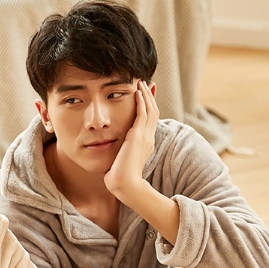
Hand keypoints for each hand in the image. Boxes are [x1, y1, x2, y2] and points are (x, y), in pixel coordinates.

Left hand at [104, 80, 158, 198]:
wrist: (126, 184)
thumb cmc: (121, 178)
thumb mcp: (122, 162)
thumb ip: (121, 153)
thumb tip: (114, 154)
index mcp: (146, 144)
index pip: (150, 121)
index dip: (149, 107)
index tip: (145, 97)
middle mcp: (148, 138)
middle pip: (154, 112)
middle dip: (150, 97)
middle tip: (146, 84)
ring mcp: (145, 136)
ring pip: (150, 110)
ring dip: (146, 95)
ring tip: (141, 83)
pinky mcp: (138, 135)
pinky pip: (143, 113)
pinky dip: (142, 101)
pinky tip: (137, 92)